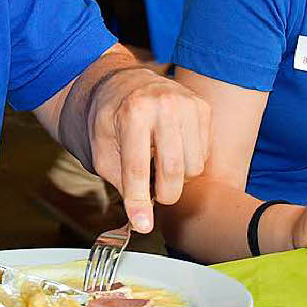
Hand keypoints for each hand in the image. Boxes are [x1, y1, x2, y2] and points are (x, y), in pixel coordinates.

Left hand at [87, 68, 209, 232]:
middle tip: (153, 193)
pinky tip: (172, 148)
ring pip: (193, 167)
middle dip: (163, 194)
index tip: (142, 224)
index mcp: (133, 112)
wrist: (125, 81)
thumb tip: (141, 221)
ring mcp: (188, 103)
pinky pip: (204, 155)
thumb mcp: (102, 148)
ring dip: (176, 176)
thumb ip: (120, 183)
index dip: (139, 201)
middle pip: (173, 171)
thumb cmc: (112, 118)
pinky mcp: (203, 108)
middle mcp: (164, 104)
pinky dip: (188, 161)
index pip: (138, 167)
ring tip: (159, 162)